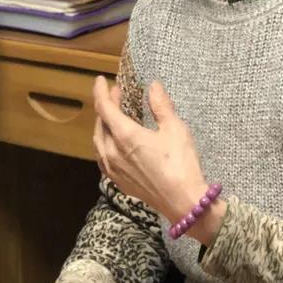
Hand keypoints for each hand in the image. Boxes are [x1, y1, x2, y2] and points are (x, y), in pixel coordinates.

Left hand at [92, 76, 223, 243]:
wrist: (183, 202)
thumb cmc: (181, 164)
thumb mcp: (175, 129)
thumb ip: (161, 105)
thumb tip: (152, 86)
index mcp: (125, 136)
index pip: (104, 108)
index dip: (101, 92)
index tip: (101, 80)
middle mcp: (112, 152)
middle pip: (101, 123)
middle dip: (106, 106)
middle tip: (116, 94)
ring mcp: (113, 168)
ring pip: (99, 141)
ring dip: (104, 124)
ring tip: (114, 115)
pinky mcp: (118, 181)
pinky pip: (102, 157)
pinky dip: (104, 143)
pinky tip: (112, 142)